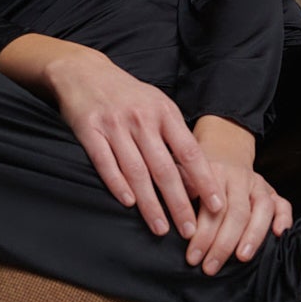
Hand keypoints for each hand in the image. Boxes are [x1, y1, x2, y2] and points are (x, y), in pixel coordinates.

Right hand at [43, 47, 220, 238]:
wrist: (83, 71)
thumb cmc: (127, 95)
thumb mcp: (157, 105)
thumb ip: (174, 135)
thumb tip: (196, 175)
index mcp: (164, 112)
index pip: (189, 152)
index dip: (204, 181)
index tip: (217, 206)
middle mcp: (141, 118)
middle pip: (164, 168)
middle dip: (178, 203)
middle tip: (188, 230)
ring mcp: (114, 124)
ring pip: (136, 170)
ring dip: (150, 203)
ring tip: (160, 228)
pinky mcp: (89, 130)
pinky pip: (105, 162)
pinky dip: (117, 184)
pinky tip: (128, 204)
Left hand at [185, 116, 293, 274]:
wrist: (223, 151)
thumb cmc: (199, 175)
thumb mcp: (183, 176)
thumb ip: (180, 194)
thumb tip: (176, 221)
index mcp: (214, 172)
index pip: (211, 208)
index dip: (202, 235)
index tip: (193, 257)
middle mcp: (239, 177)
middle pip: (237, 212)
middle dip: (223, 244)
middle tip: (211, 267)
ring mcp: (258, 184)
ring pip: (263, 209)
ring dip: (252, 236)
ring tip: (241, 258)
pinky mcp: (272, 191)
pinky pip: (284, 204)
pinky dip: (284, 219)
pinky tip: (278, 236)